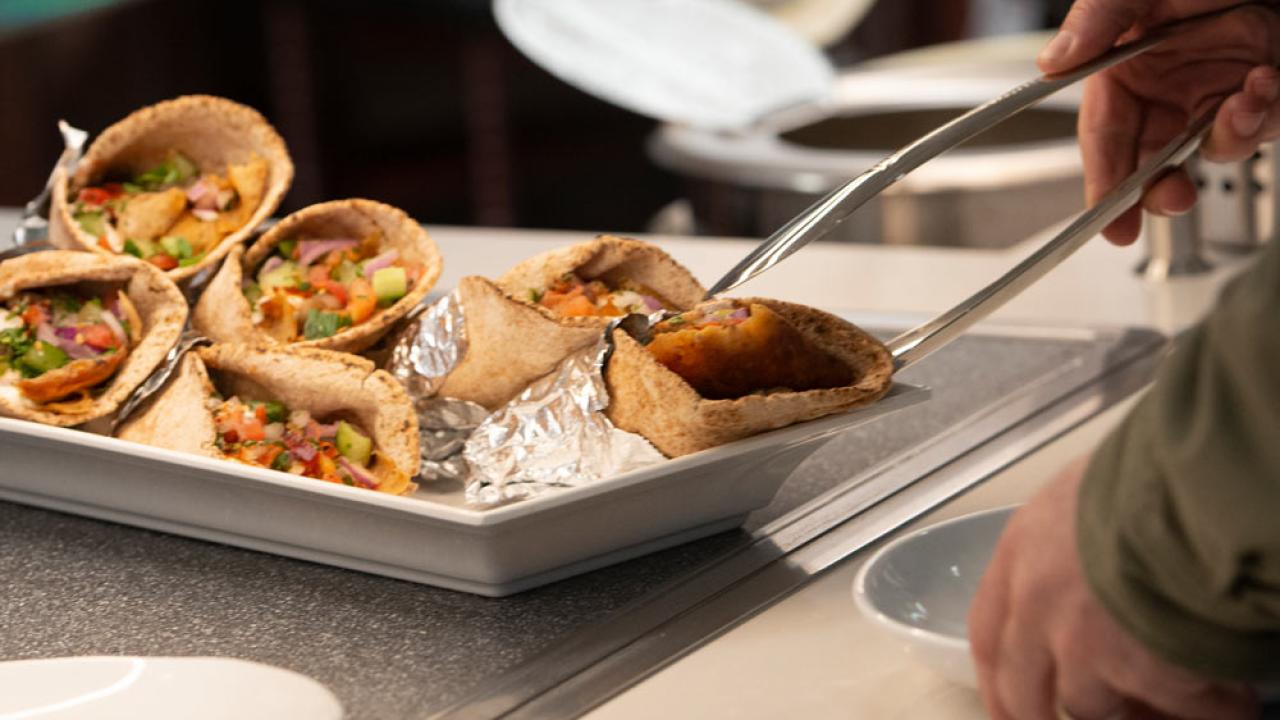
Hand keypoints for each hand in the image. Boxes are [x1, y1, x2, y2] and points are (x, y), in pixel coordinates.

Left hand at [968, 458, 1259, 718]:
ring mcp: (1080, 644)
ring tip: (1172, 700)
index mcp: (1020, 553)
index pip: (987, 632)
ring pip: (1091, 706)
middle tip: (1080, 716)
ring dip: (1134, 709)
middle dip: (1040, 714)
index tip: (1006, 706)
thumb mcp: (1086, 495)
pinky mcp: (1137, 671)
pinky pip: (1176, 707)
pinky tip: (1232, 699)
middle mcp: (1036, 604)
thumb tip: (1096, 568)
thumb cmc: (1148, 471)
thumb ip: (1073, 543)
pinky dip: (1210, 707)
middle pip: (1022, 688)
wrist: (1191, 487)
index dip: (995, 678)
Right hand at [1038, 0, 1279, 244]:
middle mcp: (1168, 84)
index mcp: (1124, 67)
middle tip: (1172, 199)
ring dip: (1229, 138)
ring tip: (1244, 101)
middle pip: (1154, 159)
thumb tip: (1053, 62)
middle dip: (1164, 187)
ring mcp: (1215, 87)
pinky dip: (1264, 112)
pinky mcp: (1263, 86)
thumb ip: (1097, 22)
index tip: (1108, 222)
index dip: (1104, 184)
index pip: (1105, 137)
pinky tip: (1263, 84)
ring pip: (1213, 147)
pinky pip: (1261, 122)